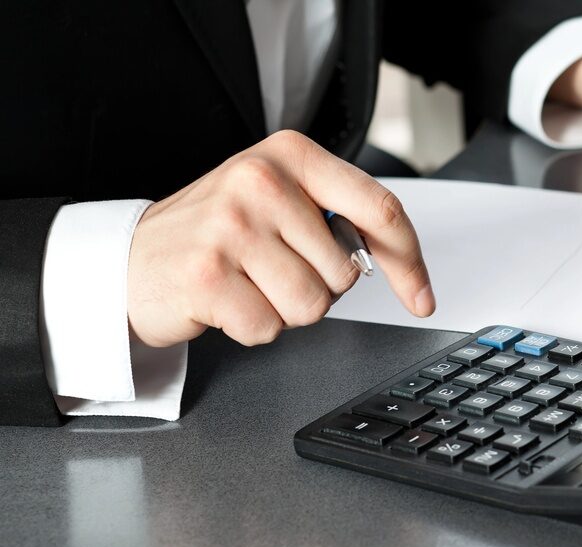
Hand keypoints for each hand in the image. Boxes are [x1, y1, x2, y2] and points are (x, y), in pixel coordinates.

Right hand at [127, 130, 434, 347]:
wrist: (130, 258)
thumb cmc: (215, 232)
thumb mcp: (278, 200)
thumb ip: (334, 217)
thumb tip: (395, 260)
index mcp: (291, 155)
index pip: (380, 208)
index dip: (410, 261)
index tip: (422, 295)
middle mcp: (262, 181)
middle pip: (346, 272)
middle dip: (319, 288)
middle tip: (272, 269)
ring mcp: (232, 226)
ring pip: (313, 306)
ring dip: (285, 310)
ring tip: (249, 283)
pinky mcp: (209, 275)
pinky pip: (269, 328)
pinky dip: (252, 328)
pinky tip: (225, 301)